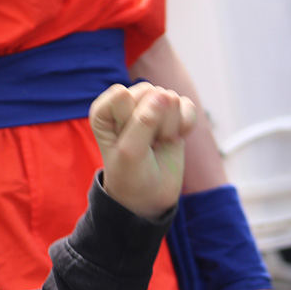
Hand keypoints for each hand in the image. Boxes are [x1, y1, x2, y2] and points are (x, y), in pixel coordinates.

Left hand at [89, 83, 196, 220]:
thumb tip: (165, 94)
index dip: (131, 122)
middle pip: (149, 93)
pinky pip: (187, 104)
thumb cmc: (131, 173)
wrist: (149, 196)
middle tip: (146, 145)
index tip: (127, 143)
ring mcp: (150, 105)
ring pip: (170, 98)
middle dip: (153, 123)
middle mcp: (125, 102)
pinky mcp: (172, 112)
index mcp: (104, 109)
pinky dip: (185, 124)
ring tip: (157, 144)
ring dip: (169, 126)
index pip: (123, 95)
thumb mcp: (130, 151)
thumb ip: (143, 122)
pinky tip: (175, 138)